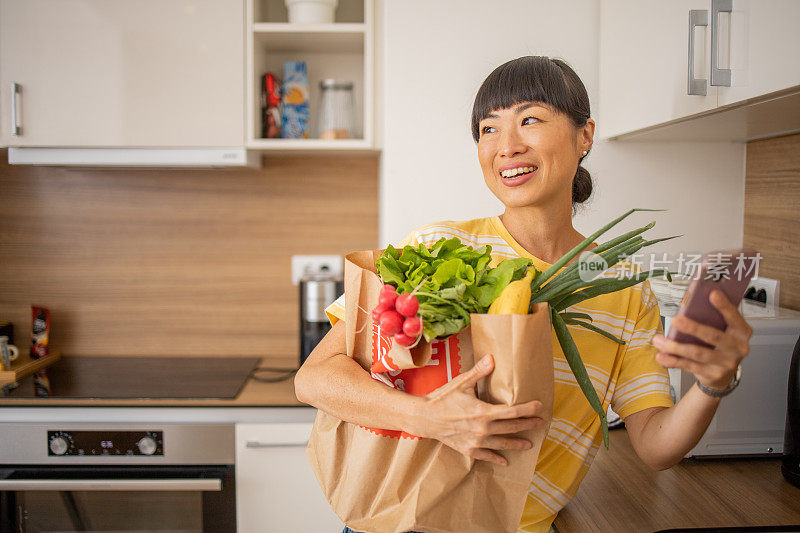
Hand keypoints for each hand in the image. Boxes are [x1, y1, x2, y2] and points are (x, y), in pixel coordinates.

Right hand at [420, 354, 545, 465]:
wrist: (424, 418)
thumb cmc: (443, 398)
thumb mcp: (461, 383)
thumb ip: (479, 372)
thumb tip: (492, 358)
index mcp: (483, 412)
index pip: (512, 411)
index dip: (528, 409)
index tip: (539, 407)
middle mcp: (483, 429)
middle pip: (511, 427)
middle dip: (527, 425)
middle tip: (539, 423)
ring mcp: (476, 441)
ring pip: (502, 444)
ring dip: (517, 443)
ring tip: (528, 444)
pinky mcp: (468, 449)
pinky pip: (486, 455)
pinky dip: (496, 459)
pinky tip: (505, 461)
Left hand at [651, 289, 752, 390]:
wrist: (723, 372)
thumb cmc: (720, 343)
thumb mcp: (721, 329)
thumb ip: (711, 319)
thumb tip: (686, 308)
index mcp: (741, 331)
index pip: (734, 317)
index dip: (724, 306)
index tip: (712, 294)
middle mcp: (738, 348)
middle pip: (713, 336)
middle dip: (693, 328)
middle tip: (676, 320)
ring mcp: (726, 363)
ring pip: (698, 353)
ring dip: (675, 346)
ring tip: (659, 340)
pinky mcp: (713, 374)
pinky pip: (690, 366)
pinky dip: (673, 360)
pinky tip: (662, 356)